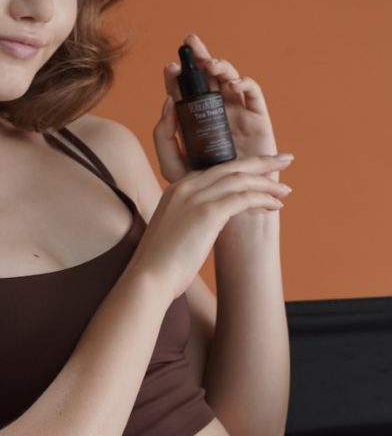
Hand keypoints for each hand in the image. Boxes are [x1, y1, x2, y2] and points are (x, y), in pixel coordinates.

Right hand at [126, 153, 293, 299]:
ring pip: (240, 179)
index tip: (261, 170)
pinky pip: (243, 198)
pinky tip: (276, 205)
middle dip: (261, 161)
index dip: (242, 169)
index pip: (216, 170)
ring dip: (267, 183)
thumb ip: (190, 219)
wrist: (149, 277)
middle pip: (231, 166)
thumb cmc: (162, 262)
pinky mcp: (207, 213)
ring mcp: (195, 197)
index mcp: (177, 189)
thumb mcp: (174, 231)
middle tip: (284, 159)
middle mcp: (185, 186)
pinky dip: (263, 199)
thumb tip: (208, 225)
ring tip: (285, 189)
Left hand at [154, 32, 285, 183]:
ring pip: (229, 79)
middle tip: (190, 43)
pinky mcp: (257, 119)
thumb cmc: (202, 188)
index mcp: (194, 119)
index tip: (169, 68)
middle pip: (207, 77)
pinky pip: (253, 94)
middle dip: (199, 57)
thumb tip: (167, 102)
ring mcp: (237, 113)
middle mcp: (215, 111)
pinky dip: (245, 83)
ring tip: (210, 65)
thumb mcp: (172, 164)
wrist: (233, 209)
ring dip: (220, 66)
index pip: (183, 90)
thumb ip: (163, 136)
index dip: (177, 76)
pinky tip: (232, 84)